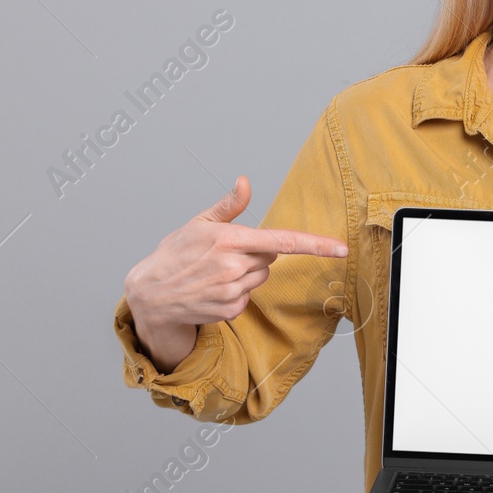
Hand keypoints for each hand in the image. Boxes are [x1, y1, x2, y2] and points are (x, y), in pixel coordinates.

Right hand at [123, 175, 347, 369]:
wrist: (151, 294)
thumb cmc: (175, 254)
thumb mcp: (199, 223)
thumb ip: (229, 206)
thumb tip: (245, 182)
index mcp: (230, 240)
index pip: (282, 240)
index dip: (315, 244)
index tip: (341, 248)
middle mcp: (233, 266)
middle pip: (271, 256)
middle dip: (255, 253)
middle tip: (224, 254)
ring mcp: (232, 290)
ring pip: (261, 276)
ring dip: (246, 273)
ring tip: (216, 272)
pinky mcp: (231, 310)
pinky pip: (249, 296)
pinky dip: (237, 292)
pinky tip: (214, 288)